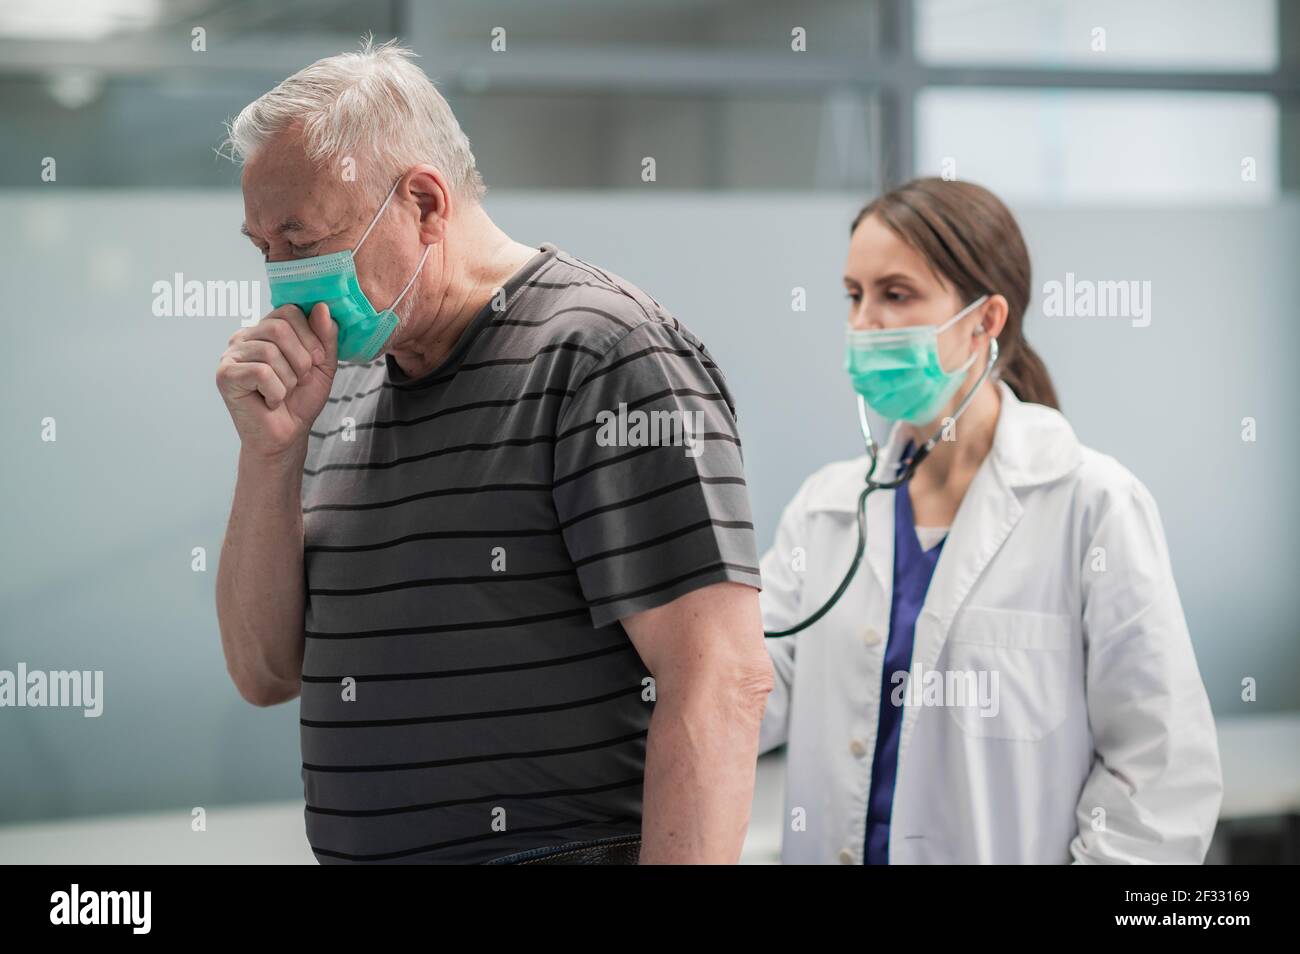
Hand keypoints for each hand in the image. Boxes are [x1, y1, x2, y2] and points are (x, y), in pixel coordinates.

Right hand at [216, 302, 337, 459]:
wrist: (286, 436)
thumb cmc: (300, 400)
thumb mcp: (323, 365)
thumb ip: (325, 335)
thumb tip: (321, 306)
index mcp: (265, 329)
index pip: (290, 311)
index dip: (310, 336)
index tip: (315, 361)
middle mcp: (244, 337)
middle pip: (278, 328)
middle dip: (301, 359)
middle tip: (300, 380)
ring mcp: (231, 355)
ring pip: (270, 352)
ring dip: (289, 379)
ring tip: (283, 392)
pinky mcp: (225, 375)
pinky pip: (260, 372)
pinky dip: (275, 391)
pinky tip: (270, 401)